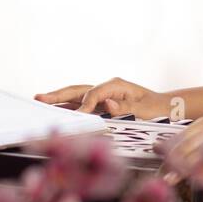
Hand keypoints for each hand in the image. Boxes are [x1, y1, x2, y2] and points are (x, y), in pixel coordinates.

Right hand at [34, 77, 172, 117]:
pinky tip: (55, 111)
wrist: (163, 106)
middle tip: (39, 97)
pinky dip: (67, 107)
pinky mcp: (100, 104)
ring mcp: (102, 95)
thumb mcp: (144, 109)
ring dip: (58, 99)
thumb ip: (126, 108)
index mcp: (115, 85)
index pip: (94, 93)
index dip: (85, 105)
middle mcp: (106, 88)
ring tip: (40, 101)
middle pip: (78, 90)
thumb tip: (109, 105)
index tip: (78, 116)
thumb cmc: (155, 108)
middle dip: (58, 95)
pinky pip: (80, 104)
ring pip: (76, 96)